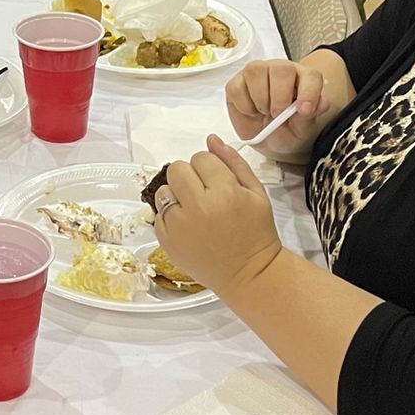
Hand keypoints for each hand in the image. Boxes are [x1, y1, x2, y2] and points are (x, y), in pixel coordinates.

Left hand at [150, 140, 281, 298]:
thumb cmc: (256, 232)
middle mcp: (197, 207)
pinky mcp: (166, 241)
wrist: (250, 274)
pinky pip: (157, 213)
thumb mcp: (256, 192)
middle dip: (190, 177)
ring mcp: (178, 225)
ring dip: (177, 195)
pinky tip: (188, 226)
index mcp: (223, 192)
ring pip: (163, 189)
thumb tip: (210, 139)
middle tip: (204, 194)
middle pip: (177, 168)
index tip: (218, 182)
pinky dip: (170, 216)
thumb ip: (233, 162)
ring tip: (195, 210)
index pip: (201, 158)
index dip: (210, 168)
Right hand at [225, 60, 332, 161]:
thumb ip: (308, 117)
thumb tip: (320, 103)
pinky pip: (237, 88)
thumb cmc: (287, 132)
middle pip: (281, 69)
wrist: (267, 141)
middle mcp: (280, 70)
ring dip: (260, 101)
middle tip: (277, 115)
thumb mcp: (301, 130)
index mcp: (303, 78)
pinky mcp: (236, 82)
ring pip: (256, 73)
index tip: (304, 110)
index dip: (309, 91)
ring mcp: (257, 72)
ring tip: (265, 112)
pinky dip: (244, 106)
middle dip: (279, 97)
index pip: (311, 75)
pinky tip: (252, 111)